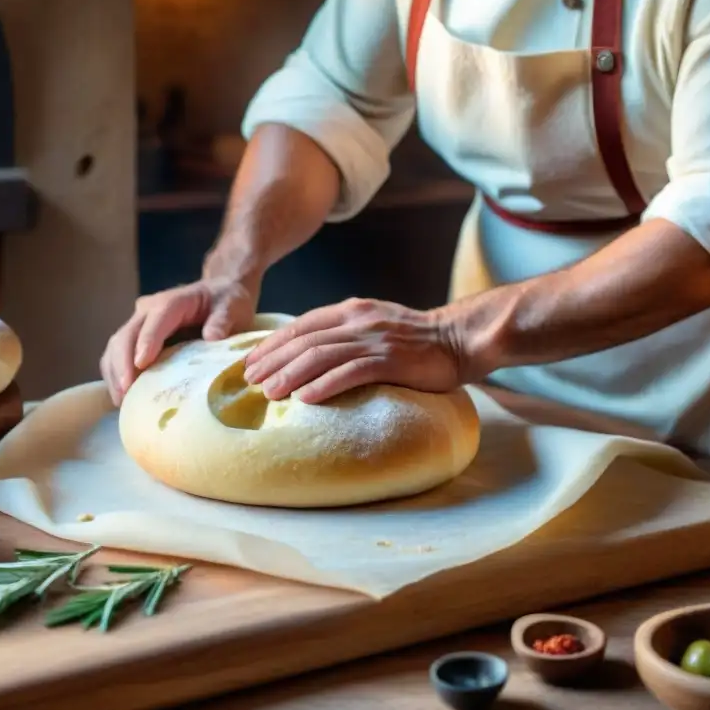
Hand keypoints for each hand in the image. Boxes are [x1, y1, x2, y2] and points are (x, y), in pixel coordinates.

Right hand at [100, 278, 258, 404]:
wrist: (218, 294)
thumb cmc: (226, 301)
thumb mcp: (233, 306)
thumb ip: (222, 320)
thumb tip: (211, 338)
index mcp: (172, 302)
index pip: (155, 319)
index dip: (146, 341)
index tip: (140, 364)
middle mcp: (148, 311)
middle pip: (126, 335)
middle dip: (122, 364)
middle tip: (125, 392)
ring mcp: (139, 325)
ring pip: (116, 347)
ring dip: (115, 373)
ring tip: (121, 401)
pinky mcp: (136, 340)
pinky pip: (117, 357)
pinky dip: (116, 376)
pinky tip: (122, 398)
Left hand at [242, 297, 463, 402]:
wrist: (459, 338)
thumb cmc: (414, 339)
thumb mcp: (373, 324)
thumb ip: (343, 333)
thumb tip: (307, 354)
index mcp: (351, 310)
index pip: (301, 325)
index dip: (273, 343)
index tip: (251, 362)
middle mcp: (358, 320)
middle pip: (304, 340)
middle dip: (273, 360)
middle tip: (249, 380)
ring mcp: (374, 339)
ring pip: (321, 355)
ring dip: (290, 374)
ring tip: (268, 393)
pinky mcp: (390, 360)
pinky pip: (350, 373)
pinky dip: (324, 386)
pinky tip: (305, 399)